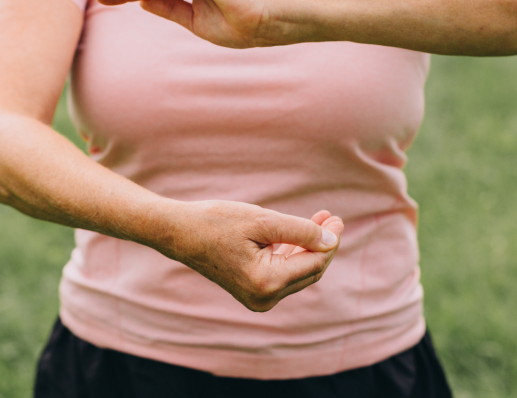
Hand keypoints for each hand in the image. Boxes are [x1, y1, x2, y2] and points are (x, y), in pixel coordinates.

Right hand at [165, 200, 343, 311]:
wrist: (179, 233)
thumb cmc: (217, 222)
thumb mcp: (263, 220)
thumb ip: (301, 231)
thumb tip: (331, 240)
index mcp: (266, 282)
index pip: (314, 263)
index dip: (330, 241)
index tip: (337, 218)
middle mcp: (264, 298)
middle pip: (309, 271)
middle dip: (323, 245)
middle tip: (332, 218)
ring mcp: (257, 299)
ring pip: (297, 273)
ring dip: (310, 248)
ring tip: (321, 220)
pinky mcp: (252, 292)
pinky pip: (283, 274)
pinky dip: (293, 254)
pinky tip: (300, 234)